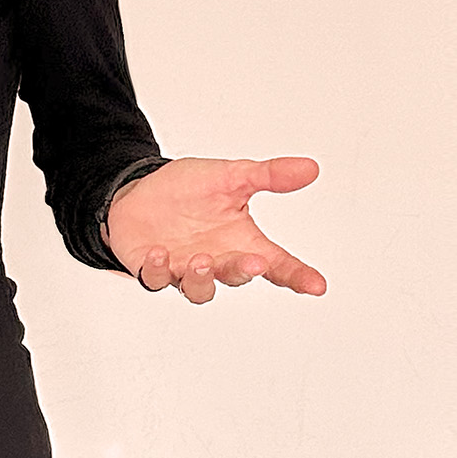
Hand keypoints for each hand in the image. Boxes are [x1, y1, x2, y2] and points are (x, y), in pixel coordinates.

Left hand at [104, 156, 326, 301]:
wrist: (139, 189)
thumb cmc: (188, 189)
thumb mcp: (231, 177)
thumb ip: (268, 176)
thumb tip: (310, 168)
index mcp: (241, 242)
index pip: (277, 265)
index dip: (297, 276)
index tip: (317, 285)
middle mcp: (216, 260)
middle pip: (236, 277)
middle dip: (245, 270)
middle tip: (255, 262)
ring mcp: (182, 269)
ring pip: (198, 289)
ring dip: (202, 278)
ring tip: (201, 259)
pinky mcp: (150, 269)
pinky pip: (155, 278)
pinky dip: (157, 269)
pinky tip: (159, 253)